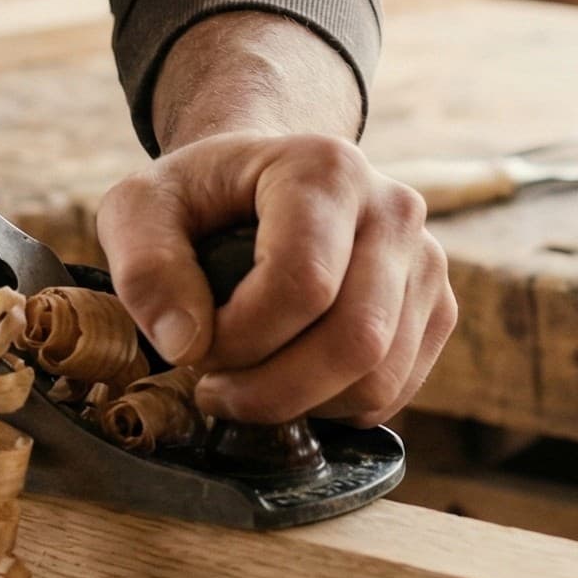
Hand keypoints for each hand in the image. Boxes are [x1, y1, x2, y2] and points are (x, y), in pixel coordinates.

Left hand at [100, 132, 453, 425]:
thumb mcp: (140, 210)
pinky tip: (290, 380)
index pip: (304, 282)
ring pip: (381, 376)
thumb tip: (187, 344)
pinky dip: (335, 408)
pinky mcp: (436, 307)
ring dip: (302, 405)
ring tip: (247, 385)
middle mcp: (394, 208)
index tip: (191, 349)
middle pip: (357, 339)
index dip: (240, 338)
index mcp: (326, 169)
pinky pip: (396, 390)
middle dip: (274, 391)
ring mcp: (426, 260)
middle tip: (215, 391)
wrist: (261, 184)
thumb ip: (146, 267)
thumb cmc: (199, 198)